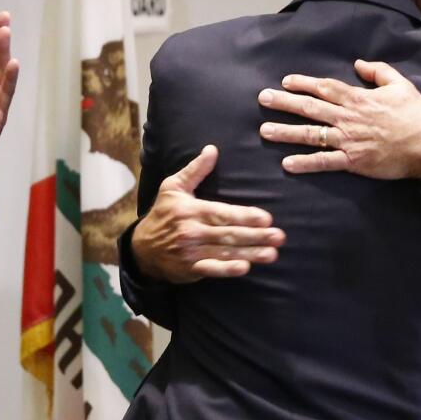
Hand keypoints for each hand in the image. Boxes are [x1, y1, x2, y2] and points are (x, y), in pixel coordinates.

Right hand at [132, 145, 284, 283]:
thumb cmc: (162, 214)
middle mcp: (192, 231)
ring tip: (272, 254)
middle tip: (279, 237)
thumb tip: (212, 149)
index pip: (222, 213)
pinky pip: (211, 270)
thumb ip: (195, 170)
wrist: (142, 248)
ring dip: (250, 254)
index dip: (244, 216)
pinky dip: (227, 270)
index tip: (266, 218)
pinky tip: (244, 268)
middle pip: (228, 234)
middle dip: (256, 236)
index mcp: (191, 210)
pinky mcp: (191, 269)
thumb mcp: (173, 187)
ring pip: (225, 253)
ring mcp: (191, 252)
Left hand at [257, 59, 420, 179]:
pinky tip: (286, 163)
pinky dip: (305, 163)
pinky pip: (325, 162)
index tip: (285, 82)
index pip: (325, 88)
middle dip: (284, 103)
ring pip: (311, 134)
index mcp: (358, 98)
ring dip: (286, 132)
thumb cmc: (417, 114)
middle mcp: (348, 118)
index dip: (303, 84)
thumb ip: (378, 71)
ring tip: (264, 131)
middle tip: (263, 99)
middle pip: (310, 108)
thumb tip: (359, 63)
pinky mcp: (353, 161)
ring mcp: (348, 140)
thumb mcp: (400, 84)